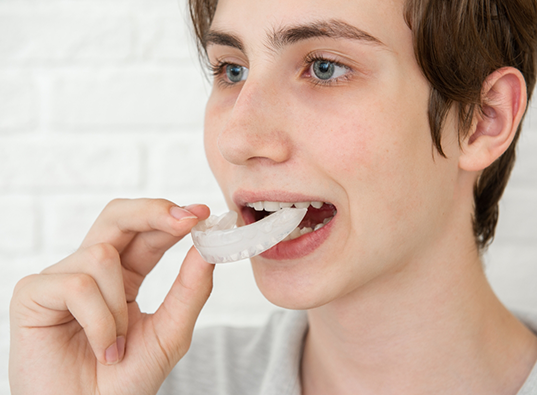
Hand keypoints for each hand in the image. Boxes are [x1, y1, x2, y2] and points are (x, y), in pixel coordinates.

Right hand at [9, 198, 213, 394]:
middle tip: (187, 219)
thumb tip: (207, 250)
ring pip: (100, 256)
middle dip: (152, 212)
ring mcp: (61, 279)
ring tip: (116, 346)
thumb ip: (189, 291)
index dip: (171, 217)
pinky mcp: (32, 294)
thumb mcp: (169, 334)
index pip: (146, 232)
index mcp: (124, 276)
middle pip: (116, 216)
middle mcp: (92, 270)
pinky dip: (99, 321)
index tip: (201, 213)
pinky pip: (78, 284)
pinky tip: (100, 349)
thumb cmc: (124, 383)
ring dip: (118, 307)